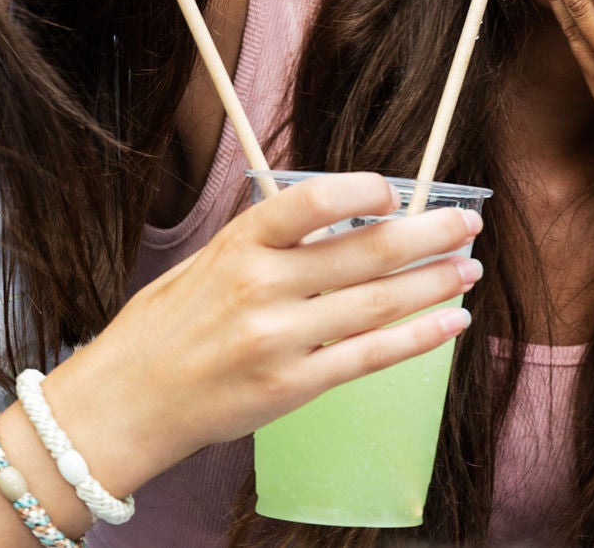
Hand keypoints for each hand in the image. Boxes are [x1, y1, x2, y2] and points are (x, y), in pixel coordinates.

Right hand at [58, 172, 481, 478]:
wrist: (124, 404)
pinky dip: (417, 338)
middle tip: (469, 223)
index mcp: (239, 245)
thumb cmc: (164, 328)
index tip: (397, 193)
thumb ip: (268, 243)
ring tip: (469, 270)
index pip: (312, 200)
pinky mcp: (292, 386)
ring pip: (378, 303)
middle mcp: (262, 286)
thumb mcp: (206, 262)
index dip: (364, 190)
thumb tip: (342, 219)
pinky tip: (450, 323)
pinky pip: (369, 357)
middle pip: (365, 251)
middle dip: (429, 235)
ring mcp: (279, 339)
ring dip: (434, 284)